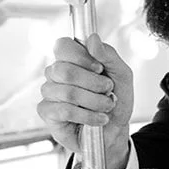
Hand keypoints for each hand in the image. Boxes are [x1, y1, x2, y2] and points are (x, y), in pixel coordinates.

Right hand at [37, 33, 133, 168]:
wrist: (116, 130)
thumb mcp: (122, 76)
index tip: (100, 68)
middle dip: (93, 83)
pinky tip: (99, 119)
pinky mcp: (47, 112)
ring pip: (67, 92)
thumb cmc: (116, 100)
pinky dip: (88, 115)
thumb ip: (109, 56)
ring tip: (107, 107)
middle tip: (108, 90)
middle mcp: (56, 73)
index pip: (62, 46)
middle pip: (65, 70)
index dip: (81, 56)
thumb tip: (92, 38)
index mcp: (71, 59)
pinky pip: (65, 110)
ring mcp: (49, 92)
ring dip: (95, 102)